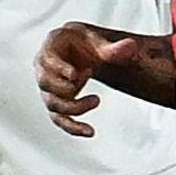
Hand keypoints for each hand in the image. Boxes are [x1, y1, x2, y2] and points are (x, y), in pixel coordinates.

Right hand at [39, 21, 127, 135]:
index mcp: (51, 47)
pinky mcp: (57, 102)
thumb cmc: (87, 43)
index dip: (59, 68)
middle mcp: (44, 68)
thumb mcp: (99, 42)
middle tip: (89, 75)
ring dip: (73, 107)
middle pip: (46, 84)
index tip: (75, 75)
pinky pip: (60, 119)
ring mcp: (49, 87)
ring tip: (96, 100)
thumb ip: (114, 48)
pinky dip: (72, 127)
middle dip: (66, 87)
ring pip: (53, 104)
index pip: (47, 59)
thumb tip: (131, 46)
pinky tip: (90, 132)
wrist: (82, 51)